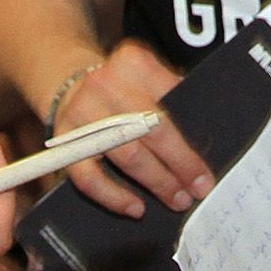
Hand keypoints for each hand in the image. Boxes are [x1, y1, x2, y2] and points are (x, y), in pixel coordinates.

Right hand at [52, 41, 210, 217]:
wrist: (73, 84)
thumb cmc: (123, 88)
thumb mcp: (148, 77)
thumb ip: (172, 100)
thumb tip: (204, 144)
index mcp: (134, 63)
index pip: (170, 106)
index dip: (191, 145)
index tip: (206, 172)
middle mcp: (106, 84)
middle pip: (151, 131)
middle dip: (179, 166)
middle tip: (197, 190)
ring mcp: (82, 112)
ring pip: (126, 155)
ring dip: (155, 182)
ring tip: (175, 199)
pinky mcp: (65, 140)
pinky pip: (89, 176)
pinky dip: (113, 197)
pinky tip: (135, 208)